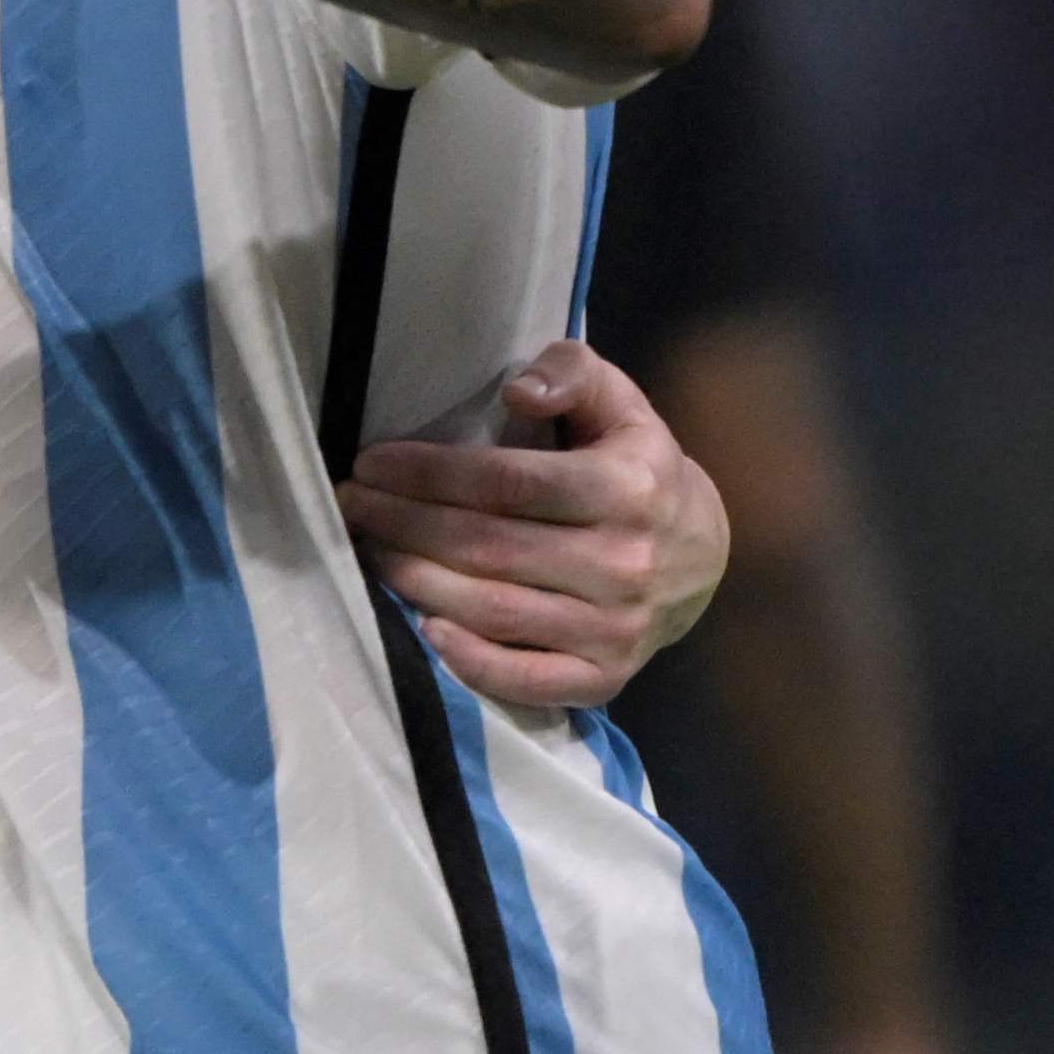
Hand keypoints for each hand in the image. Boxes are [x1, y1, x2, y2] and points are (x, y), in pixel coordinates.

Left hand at [337, 339, 725, 707]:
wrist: (704, 555)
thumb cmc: (635, 467)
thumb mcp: (619, 404)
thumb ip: (572, 373)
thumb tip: (519, 390)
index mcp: (628, 488)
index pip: (507, 482)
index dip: (429, 473)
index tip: (369, 463)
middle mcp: (626, 563)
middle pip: (487, 547)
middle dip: (403, 523)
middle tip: (349, 504)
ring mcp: (617, 627)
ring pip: (494, 610)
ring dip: (416, 581)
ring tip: (368, 550)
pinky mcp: (608, 676)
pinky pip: (528, 680)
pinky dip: (471, 662)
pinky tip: (423, 629)